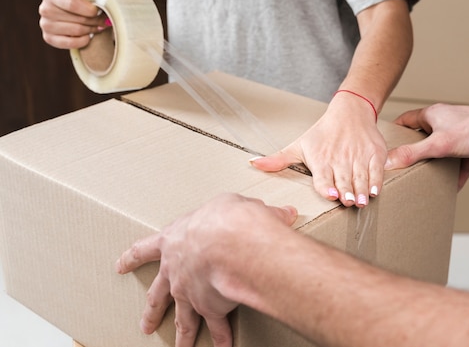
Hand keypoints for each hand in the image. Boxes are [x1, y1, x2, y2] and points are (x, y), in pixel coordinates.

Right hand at [39, 0, 108, 48]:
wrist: (73, 9)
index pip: (71, 4)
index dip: (89, 10)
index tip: (99, 10)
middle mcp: (44, 9)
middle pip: (77, 19)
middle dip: (94, 20)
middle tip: (104, 19)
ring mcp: (45, 25)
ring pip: (76, 31)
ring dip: (91, 30)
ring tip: (97, 25)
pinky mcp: (48, 38)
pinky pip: (71, 44)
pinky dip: (84, 41)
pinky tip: (88, 35)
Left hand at [115, 193, 297, 346]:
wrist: (230, 242)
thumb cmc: (226, 219)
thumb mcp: (234, 205)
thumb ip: (251, 212)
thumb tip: (278, 214)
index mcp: (175, 240)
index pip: (146, 249)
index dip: (133, 257)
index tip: (121, 265)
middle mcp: (177, 271)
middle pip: (158, 295)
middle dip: (152, 311)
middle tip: (145, 324)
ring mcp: (191, 293)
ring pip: (182, 318)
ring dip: (182, 334)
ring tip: (181, 346)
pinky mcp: (210, 308)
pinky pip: (216, 327)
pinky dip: (221, 338)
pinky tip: (223, 346)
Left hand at [249, 93, 385, 206]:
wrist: (350, 112)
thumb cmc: (323, 133)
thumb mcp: (299, 146)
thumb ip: (279, 159)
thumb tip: (253, 164)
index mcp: (321, 159)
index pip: (323, 177)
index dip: (327, 186)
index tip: (332, 194)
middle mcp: (339, 159)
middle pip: (343, 179)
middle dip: (346, 192)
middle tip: (349, 202)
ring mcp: (358, 156)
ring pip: (360, 177)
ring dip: (361, 190)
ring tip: (361, 202)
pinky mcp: (374, 154)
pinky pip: (376, 171)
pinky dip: (376, 181)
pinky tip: (375, 192)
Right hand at [384, 104, 468, 189]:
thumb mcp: (439, 143)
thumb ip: (413, 153)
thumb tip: (388, 162)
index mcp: (432, 116)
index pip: (406, 121)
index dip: (394, 132)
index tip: (382, 147)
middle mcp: (443, 126)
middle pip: (420, 141)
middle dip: (411, 156)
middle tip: (397, 170)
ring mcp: (456, 141)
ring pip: (437, 157)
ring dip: (431, 169)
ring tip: (417, 182)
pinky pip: (455, 169)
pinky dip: (451, 180)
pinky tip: (445, 191)